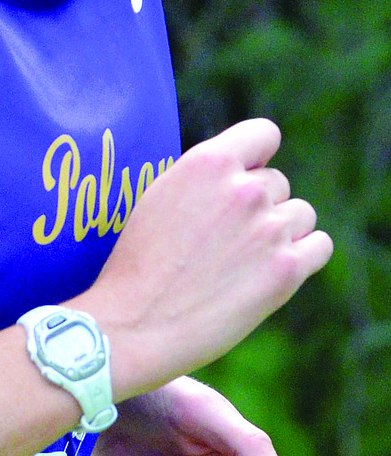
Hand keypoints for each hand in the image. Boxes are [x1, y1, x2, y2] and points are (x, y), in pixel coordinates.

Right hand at [82, 118, 332, 395]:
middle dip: (258, 204)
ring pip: (300, 214)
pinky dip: (302, 256)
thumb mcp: (162, 195)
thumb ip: (206, 179)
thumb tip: (240, 175)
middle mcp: (244, 189)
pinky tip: (274, 269)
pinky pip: (319, 246)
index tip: (242, 178)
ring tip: (245, 258)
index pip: (264, 134)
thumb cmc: (139, 263)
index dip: (255, 156)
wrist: (136, 322)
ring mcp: (269, 229)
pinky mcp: (286, 270)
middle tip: (225, 237)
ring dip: (280, 231)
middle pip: (277, 182)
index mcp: (208, 162)